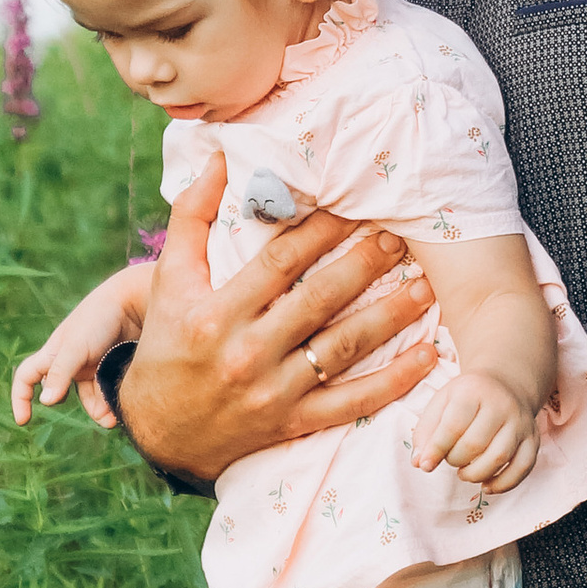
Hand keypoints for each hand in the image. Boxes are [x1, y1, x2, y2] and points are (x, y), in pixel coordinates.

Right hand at [11, 273, 145, 431]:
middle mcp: (69, 362)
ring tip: (119, 413)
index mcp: (53, 354)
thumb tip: (46, 402)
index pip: (26, 377)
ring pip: (90, 396)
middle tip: (105, 419)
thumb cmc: (98, 319)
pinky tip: (125, 402)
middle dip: (83, 408)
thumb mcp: (75, 347)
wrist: (134, 302)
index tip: (24, 421)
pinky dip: (113, 399)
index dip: (20, 397)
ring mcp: (91, 365)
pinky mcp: (110, 366)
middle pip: (66, 394)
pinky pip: (106, 390)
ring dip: (102, 408)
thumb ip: (60, 373)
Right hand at [115, 155, 442, 479]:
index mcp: (216, 313)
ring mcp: (272, 392)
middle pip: (320, 300)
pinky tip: (428, 356)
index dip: (321, 231)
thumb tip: (218, 158)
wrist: (159, 429)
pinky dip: (394, 382)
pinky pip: (352, 403)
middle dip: (365, 265)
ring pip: (344, 348)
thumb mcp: (167, 279)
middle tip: (402, 239)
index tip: (355, 206)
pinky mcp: (292, 424)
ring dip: (391, 317)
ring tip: (426, 287)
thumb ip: (191, 215)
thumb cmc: (168, 342)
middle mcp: (246, 353)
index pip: (280, 263)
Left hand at [412, 367, 538, 492]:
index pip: (453, 426)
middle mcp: (501, 405)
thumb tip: (419, 462)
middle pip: (475, 444)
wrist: (506, 384)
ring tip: (464, 473)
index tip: (425, 465)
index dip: (436, 450)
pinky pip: (522, 468)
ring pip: (499, 458)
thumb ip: (426, 432)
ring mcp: (521, 423)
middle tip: (450, 459)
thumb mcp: (441, 403)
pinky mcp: (533, 440)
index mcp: (474, 391)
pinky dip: (503, 484)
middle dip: (456, 460)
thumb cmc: (467, 398)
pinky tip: (487, 486)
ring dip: (475, 474)